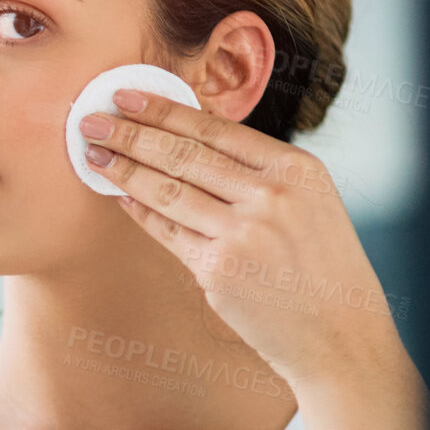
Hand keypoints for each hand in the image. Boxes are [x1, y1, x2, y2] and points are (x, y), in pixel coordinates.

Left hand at [80, 88, 407, 390]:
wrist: (339, 334)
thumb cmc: (320, 263)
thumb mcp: (310, 200)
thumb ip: (259, 171)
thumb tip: (187, 136)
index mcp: (296, 169)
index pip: (215, 130)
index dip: (164, 110)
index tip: (126, 95)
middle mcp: (270, 197)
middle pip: (184, 155)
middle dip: (131, 134)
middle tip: (91, 120)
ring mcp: (243, 235)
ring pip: (168, 191)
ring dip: (124, 170)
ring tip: (92, 155)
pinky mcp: (218, 271)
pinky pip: (168, 232)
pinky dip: (140, 212)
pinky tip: (120, 196)